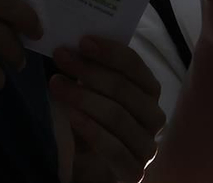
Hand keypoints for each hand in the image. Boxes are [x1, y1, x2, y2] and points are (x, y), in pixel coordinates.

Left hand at [50, 36, 164, 181]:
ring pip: (117, 115)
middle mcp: (155, 117)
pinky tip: (71, 116)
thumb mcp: (95, 96)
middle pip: (124, 88)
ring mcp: (147, 146)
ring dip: (84, 97)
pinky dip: (91, 129)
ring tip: (57, 85)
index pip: (135, 65)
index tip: (82, 42)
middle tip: (61, 58)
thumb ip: (93, 73)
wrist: (93, 172)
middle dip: (90, 71)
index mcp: (150, 92)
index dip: (109, 52)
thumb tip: (74, 46)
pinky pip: (114, 147)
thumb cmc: (94, 126)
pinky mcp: (135, 172)